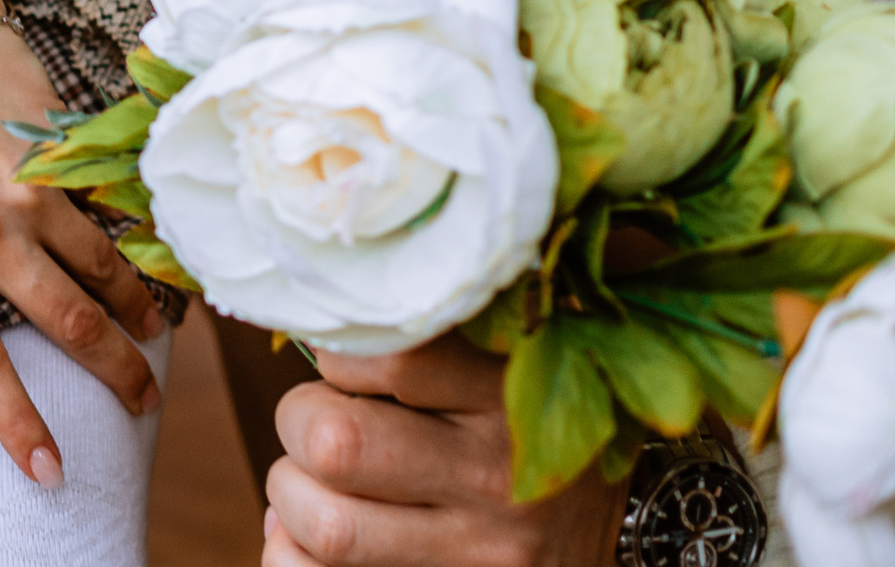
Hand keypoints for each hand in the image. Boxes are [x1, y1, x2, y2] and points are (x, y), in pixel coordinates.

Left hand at [0, 0, 164, 487]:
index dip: (18, 423)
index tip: (50, 470)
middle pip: (66, 326)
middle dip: (112, 375)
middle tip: (139, 406)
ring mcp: (35, 190)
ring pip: (103, 271)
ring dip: (135, 313)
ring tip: (152, 340)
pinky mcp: (63, 148)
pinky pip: (110, 210)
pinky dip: (135, 243)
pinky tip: (150, 260)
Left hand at [264, 337, 624, 566]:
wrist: (605, 528)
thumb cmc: (520, 430)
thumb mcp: (501, 367)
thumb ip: (418, 348)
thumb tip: (304, 348)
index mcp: (508, 395)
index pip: (386, 355)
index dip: (339, 357)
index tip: (348, 369)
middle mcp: (498, 477)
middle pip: (335, 442)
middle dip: (299, 424)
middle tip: (314, 425)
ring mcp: (481, 551)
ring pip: (326, 525)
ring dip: (291, 499)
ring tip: (314, 486)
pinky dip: (289, 556)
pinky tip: (306, 539)